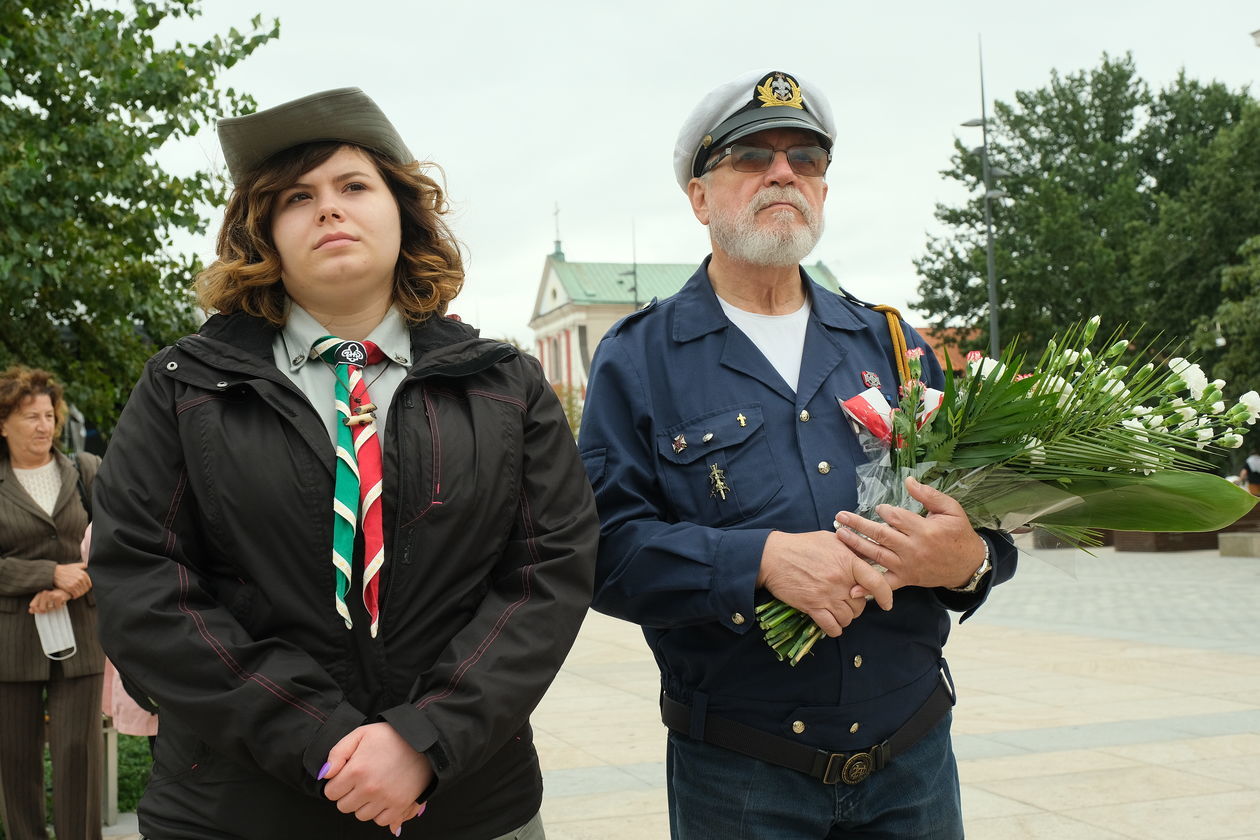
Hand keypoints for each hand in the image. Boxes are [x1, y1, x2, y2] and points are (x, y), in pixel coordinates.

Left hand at [29, 589, 70, 613]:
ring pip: (50, 608)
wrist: (67, 589)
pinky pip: (57, 607)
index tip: (41, 610)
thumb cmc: (56, 594)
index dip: (36, 610)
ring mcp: (51, 595)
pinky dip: (60, 606)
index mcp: (39, 593)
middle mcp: (44, 593)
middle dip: (47, 610)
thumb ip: (36, 604)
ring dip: (54, 608)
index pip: (33, 605)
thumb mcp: (45, 599)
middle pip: (41, 609)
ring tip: (56, 603)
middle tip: (51, 606)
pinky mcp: (59, 597)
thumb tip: (30, 611)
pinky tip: (61, 602)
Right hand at [52, 562, 90, 598]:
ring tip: (75, 594)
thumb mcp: (74, 566)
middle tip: (78, 593)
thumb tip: (86, 565)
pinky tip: (72, 596)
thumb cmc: (64, 569)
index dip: (85, 588)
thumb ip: (81, 565)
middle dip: (82, 592)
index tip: (82, 589)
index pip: (89, 585)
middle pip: (85, 589)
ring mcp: (76, 583)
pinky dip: (74, 596)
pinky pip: (76, 594)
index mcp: (83, 574)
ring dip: (78, 595)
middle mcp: (81, 578)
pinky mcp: (70, 587)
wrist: (54, 573)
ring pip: (81, 593)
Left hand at [321, 722, 430, 832]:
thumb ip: (337, 753)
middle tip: (360, 781)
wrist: (425, 741)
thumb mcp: (361, 734)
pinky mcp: (400, 805)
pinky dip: (379, 813)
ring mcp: (385, 798)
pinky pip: (380, 821)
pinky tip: (383, 797)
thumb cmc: (391, 735)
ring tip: (373, 787)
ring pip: (361, 815)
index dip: (337, 784)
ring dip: (363, 804)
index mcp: (356, 770)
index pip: (330, 793)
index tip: (347, 775)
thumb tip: (324, 775)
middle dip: (348, 795)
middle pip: (344, 807)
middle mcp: (369, 788)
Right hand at [757, 530, 892, 637]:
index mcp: (847, 561)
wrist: (772, 556)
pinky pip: (832, 627)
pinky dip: (834, 628)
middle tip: (847, 599)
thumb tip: (868, 558)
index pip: (876, 582)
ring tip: (838, 609)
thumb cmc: (801, 545)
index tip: (887, 604)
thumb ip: (851, 550)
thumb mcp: (831, 540)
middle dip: (857, 605)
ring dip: (845, 617)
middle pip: (861, 605)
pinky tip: (831, 622)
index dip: (885, 596)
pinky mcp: (812, 607)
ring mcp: (826, 595)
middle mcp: (840, 580)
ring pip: (848, 617)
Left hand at [833, 476, 987, 590]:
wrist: (967, 565)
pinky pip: (886, 584)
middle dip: (858, 525)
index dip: (884, 511)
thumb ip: (929, 495)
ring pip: (877, 555)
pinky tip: (852, 588)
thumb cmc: (958, 534)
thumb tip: (908, 481)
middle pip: (880, 535)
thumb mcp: (951, 510)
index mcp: (924, 530)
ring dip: (856, 545)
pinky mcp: (906, 579)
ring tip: (840, 535)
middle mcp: (913, 549)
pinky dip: (869, 587)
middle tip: (840, 516)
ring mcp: (907, 566)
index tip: (879, 508)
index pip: (896, 518)